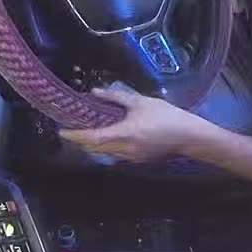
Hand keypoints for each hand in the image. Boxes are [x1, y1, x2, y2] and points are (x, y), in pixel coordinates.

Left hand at [60, 87, 210, 161]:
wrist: (188, 136)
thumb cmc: (166, 115)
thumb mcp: (141, 101)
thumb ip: (117, 97)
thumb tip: (96, 92)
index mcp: (124, 134)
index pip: (92, 137)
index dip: (75, 135)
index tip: (62, 131)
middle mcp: (124, 150)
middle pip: (95, 148)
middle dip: (81, 140)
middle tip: (71, 129)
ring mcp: (131, 158)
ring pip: (105, 152)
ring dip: (93, 144)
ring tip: (86, 131)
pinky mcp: (138, 160)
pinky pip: (116, 153)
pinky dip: (107, 145)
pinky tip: (107, 135)